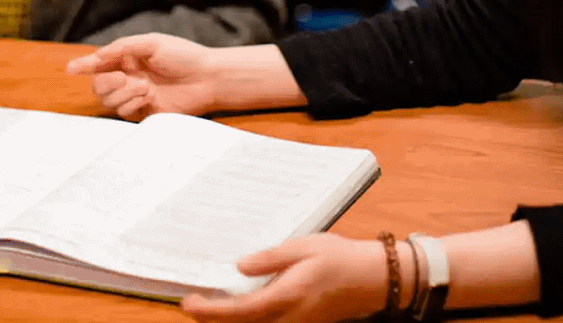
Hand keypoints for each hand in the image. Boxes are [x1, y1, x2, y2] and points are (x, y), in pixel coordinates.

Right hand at [65, 33, 217, 119]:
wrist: (207, 78)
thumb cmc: (183, 55)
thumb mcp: (151, 43)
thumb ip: (122, 48)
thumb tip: (97, 57)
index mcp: (128, 58)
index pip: (99, 63)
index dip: (83, 66)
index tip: (70, 69)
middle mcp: (128, 78)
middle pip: (99, 86)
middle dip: (106, 83)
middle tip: (123, 78)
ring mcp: (136, 96)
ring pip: (109, 101)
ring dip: (124, 93)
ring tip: (145, 87)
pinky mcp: (144, 113)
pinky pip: (123, 112)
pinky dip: (132, 102)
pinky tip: (149, 96)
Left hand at [182, 233, 389, 322]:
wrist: (373, 278)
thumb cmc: (340, 258)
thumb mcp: (303, 247)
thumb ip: (270, 259)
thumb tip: (240, 266)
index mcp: (288, 295)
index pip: (242, 310)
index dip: (212, 310)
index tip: (189, 303)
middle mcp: (291, 316)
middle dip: (216, 318)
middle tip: (193, 304)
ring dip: (232, 319)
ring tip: (210, 305)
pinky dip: (249, 318)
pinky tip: (240, 305)